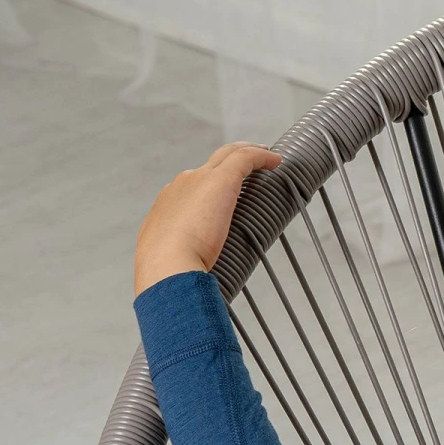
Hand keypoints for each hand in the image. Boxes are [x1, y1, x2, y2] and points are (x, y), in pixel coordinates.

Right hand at [134, 141, 283, 296]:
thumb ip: (186, 270)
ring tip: (267, 157)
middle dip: (228, 162)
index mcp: (168, 208)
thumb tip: (195, 290)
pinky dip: (261, 157)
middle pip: (208, 166)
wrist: (166, 266)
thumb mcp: (176, 269)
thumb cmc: (170, 276)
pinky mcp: (220, 181)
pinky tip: (277, 160)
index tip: (225, 197)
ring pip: (226, 155)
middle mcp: (180, 187)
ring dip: (246, 154)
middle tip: (250, 163)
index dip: (208, 190)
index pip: (190, 192)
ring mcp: (198, 180)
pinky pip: (244, 159)